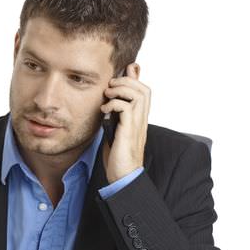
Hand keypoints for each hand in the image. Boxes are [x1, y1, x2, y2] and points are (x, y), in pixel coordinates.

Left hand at [100, 63, 150, 182]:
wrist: (123, 177)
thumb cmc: (118, 157)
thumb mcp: (115, 131)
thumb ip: (115, 117)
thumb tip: (108, 104)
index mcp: (139, 119)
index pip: (144, 92)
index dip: (135, 78)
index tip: (124, 71)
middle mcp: (141, 120)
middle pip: (144, 89)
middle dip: (127, 80)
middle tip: (111, 85)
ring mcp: (137, 126)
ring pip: (139, 95)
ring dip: (121, 89)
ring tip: (107, 94)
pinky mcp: (128, 132)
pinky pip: (127, 108)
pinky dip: (114, 104)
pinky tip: (104, 110)